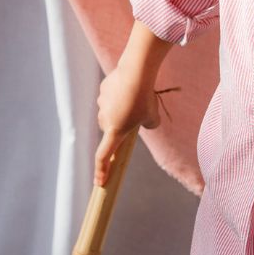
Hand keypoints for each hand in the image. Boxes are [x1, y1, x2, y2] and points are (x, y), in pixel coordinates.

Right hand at [94, 64, 161, 185]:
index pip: (104, 156)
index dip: (101, 171)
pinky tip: (129, 86)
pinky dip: (118, 95)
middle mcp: (104, 119)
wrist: (136, 72)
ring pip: (109, 111)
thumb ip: (148, 125)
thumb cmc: (146, 98)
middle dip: (120, 127)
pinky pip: (110, 96)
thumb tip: (144, 122)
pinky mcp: (103, 89)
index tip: (100, 182)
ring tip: (136, 97)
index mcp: (115, 131)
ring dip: (120, 109)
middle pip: (110, 129)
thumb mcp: (154, 118)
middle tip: (137, 116)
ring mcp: (101, 104)